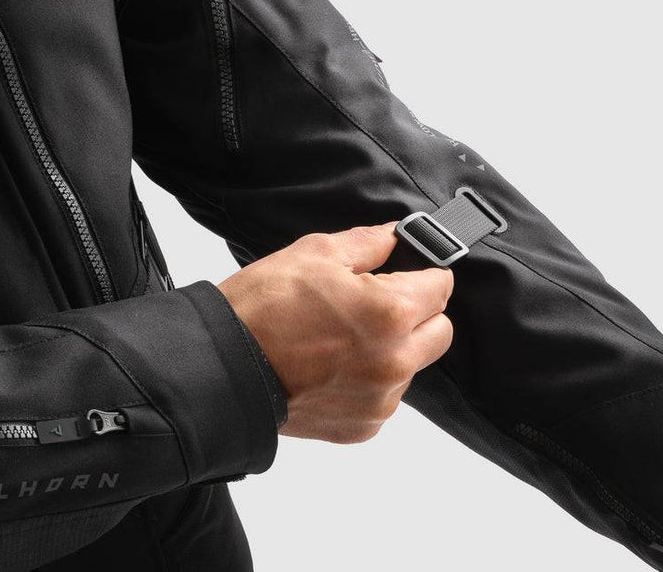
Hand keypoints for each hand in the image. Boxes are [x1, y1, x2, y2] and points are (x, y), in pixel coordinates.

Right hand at [217, 223, 453, 443]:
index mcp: (391, 313)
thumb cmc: (261, 309)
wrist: (220, 368)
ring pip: (412, 365)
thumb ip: (368, 242)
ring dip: (393, 349)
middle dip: (419, 313)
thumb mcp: (315, 254)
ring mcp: (379, 400)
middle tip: (378, 302)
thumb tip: (394, 235)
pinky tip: (334, 366)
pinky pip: (385, 396)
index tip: (411, 271)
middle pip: (440, 332)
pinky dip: (370, 381)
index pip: (441, 288)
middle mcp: (395, 362)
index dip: (425, 274)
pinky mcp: (362, 427)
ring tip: (343, 336)